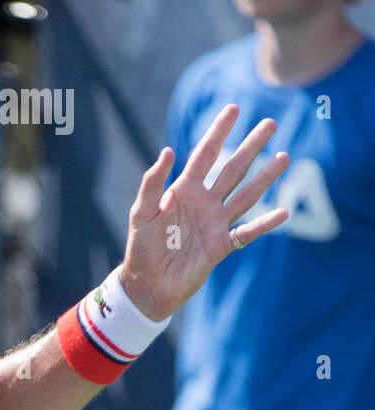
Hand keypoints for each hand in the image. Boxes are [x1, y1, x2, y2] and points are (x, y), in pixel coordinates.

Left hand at [118, 103, 289, 320]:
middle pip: (233, 169)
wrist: (145, 285)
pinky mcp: (220, 246)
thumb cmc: (141, 248)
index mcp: (185, 190)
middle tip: (270, 123)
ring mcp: (215, 223)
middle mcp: (205, 203)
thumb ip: (152, 183)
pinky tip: (284, 213)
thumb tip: (168, 150)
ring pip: (246, 195)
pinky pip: (247, 232)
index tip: (233, 108)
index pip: (206, 155)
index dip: (218, 132)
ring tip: (284, 157)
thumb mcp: (141, 212)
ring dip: (265, 177)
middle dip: (251, 146)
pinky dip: (265, 224)